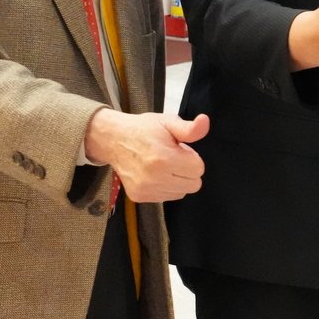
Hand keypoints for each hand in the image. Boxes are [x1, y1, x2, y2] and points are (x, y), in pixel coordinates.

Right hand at [84, 110, 208, 201]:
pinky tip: (155, 173)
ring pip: (181, 192)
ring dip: (178, 180)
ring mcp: (146, 189)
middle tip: (172, 157)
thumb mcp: (168, 122)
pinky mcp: (139, 197)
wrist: (114, 139)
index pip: (199, 169)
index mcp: (164, 158)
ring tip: (163, 165)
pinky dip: (166, 187)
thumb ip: (190, 128)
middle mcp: (155, 178)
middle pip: (193, 184)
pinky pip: (167, 197)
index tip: (179, 149)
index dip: (192, 157)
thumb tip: (205, 121)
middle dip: (187, 170)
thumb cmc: (144, 130)